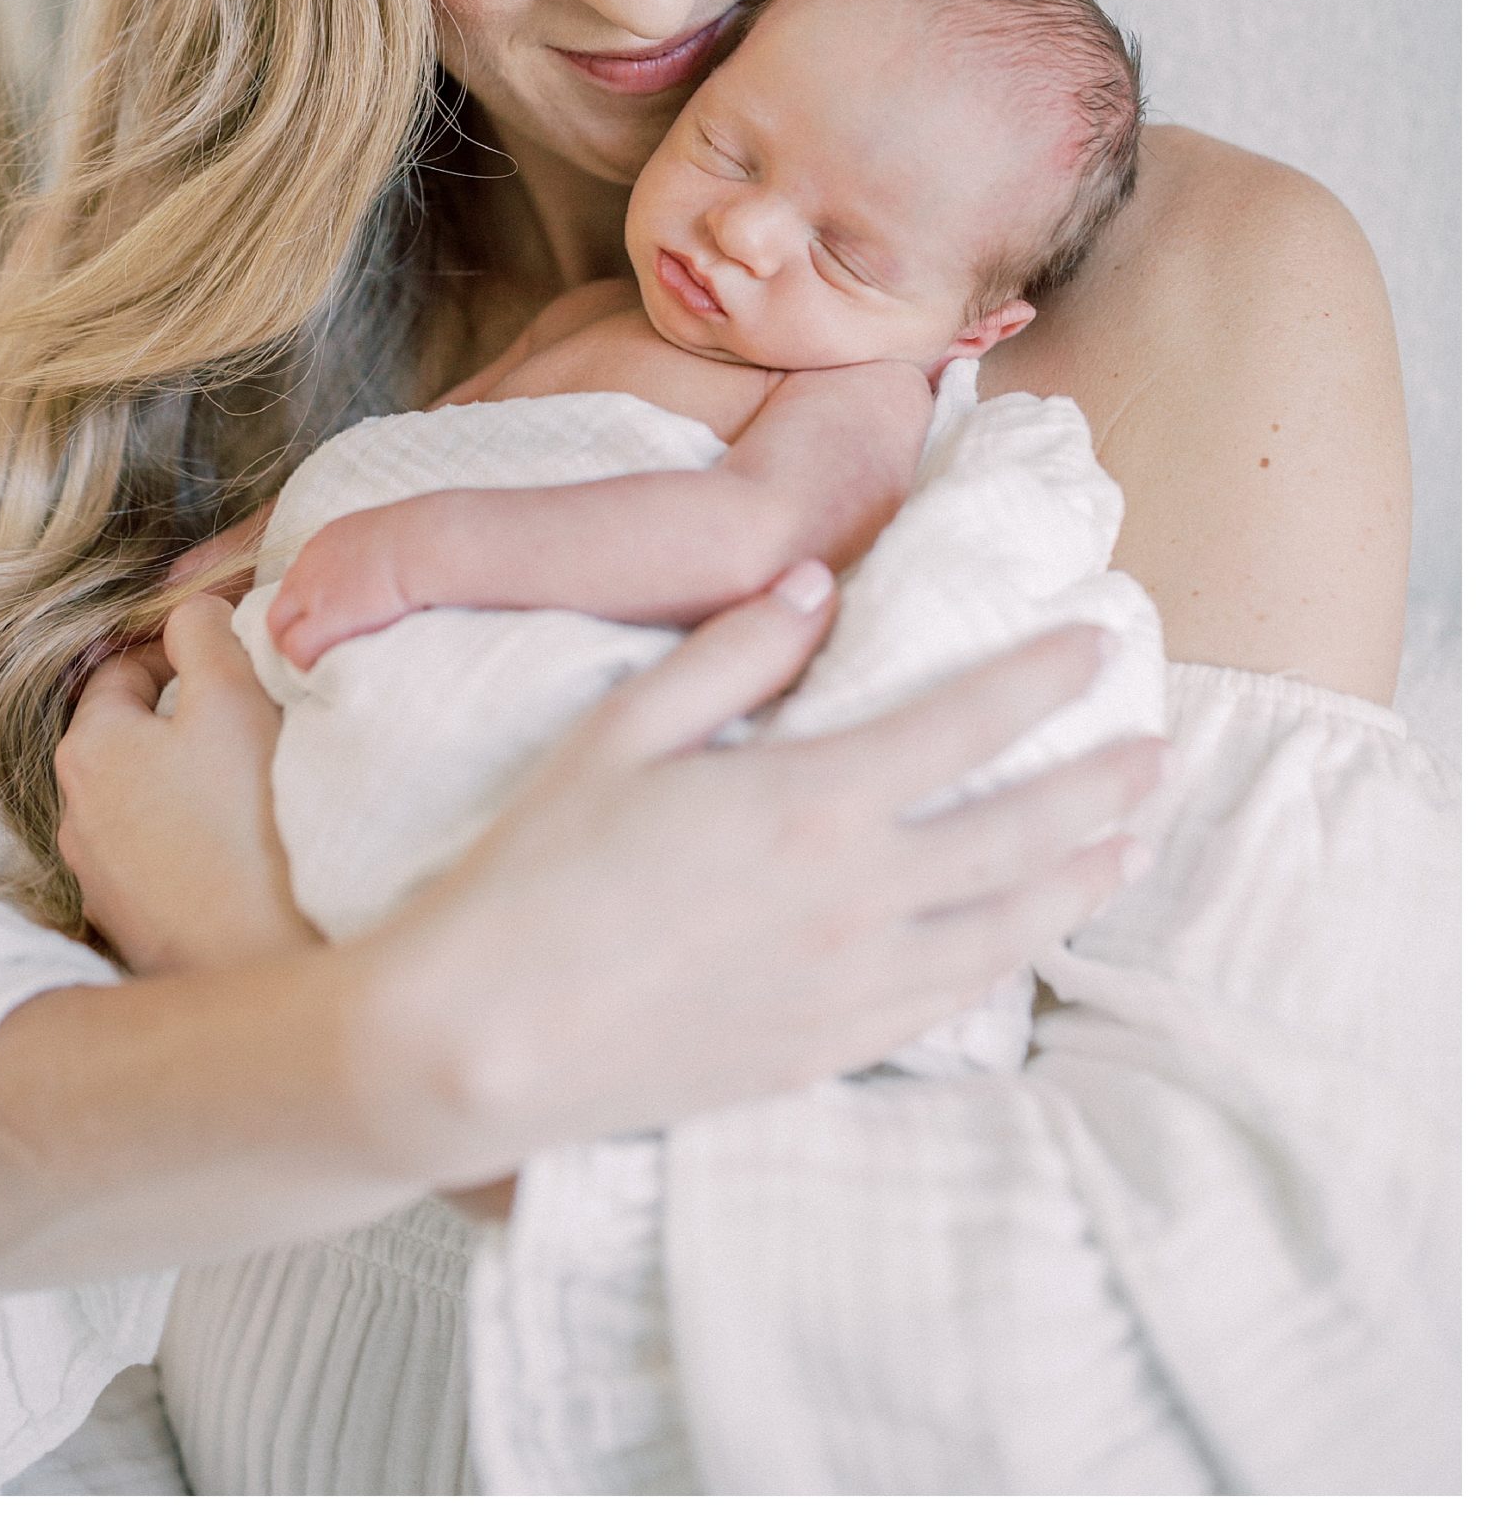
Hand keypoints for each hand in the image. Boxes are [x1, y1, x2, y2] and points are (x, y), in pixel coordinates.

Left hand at [55, 596, 316, 974]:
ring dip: (180, 782)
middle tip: (247, 721)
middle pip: (126, 736)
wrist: (257, 956)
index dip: (178, 654)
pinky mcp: (127, 922)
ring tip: (245, 786)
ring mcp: (97, 876)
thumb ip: (203, 634)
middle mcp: (73, 812)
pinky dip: (185, 838)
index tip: (231, 663)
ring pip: (138, 797)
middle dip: (178, 720)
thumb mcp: (231, 695)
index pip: (121, 670)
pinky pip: (152, 854)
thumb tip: (188, 610)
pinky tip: (235, 844)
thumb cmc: (246, 817)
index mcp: (87, 747)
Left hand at [266, 507, 417, 666]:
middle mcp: (309, 565)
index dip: (310, 602)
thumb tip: (395, 570)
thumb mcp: (389, 533)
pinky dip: (306, 661)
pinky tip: (326, 670)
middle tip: (316, 645)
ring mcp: (311, 592)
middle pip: (282, 601)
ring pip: (278, 626)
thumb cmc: (424, 539)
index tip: (327, 617)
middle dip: (292, 626)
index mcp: (328, 541)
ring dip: (295, 646)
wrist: (422, 546)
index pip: (301, 577)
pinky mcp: (321, 620)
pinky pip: (296, 648)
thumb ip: (378, 551)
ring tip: (319, 663)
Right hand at [351, 564, 1164, 1183]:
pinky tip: (1022, 942)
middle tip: (1159, 749)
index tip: (1099, 644)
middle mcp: (856, 896)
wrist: (483, 1041)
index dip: (1043, 678)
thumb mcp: (620, 731)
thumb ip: (731, 655)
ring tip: (1130, 845)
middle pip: (1019, 830)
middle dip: (1100, 781)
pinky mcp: (823, 1052)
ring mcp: (849, 986)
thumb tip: (817, 589)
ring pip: (1005, 926)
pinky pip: (948, 1002)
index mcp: (809, 800)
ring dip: (1079, 878)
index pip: (967, 724)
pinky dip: (1006, 961)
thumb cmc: (535, 872)